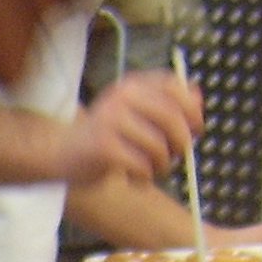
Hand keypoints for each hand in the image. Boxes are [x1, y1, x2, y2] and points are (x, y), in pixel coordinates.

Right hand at [57, 71, 201, 184]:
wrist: (61, 153)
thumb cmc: (105, 135)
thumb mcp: (136, 112)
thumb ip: (167, 102)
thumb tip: (199, 96)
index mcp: (132, 84)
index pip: (174, 87)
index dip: (192, 109)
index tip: (197, 127)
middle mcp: (121, 97)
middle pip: (172, 118)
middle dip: (182, 141)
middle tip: (177, 155)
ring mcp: (111, 121)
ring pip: (159, 146)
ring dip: (163, 164)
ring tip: (153, 169)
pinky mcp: (104, 147)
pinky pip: (142, 165)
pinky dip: (145, 176)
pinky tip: (136, 177)